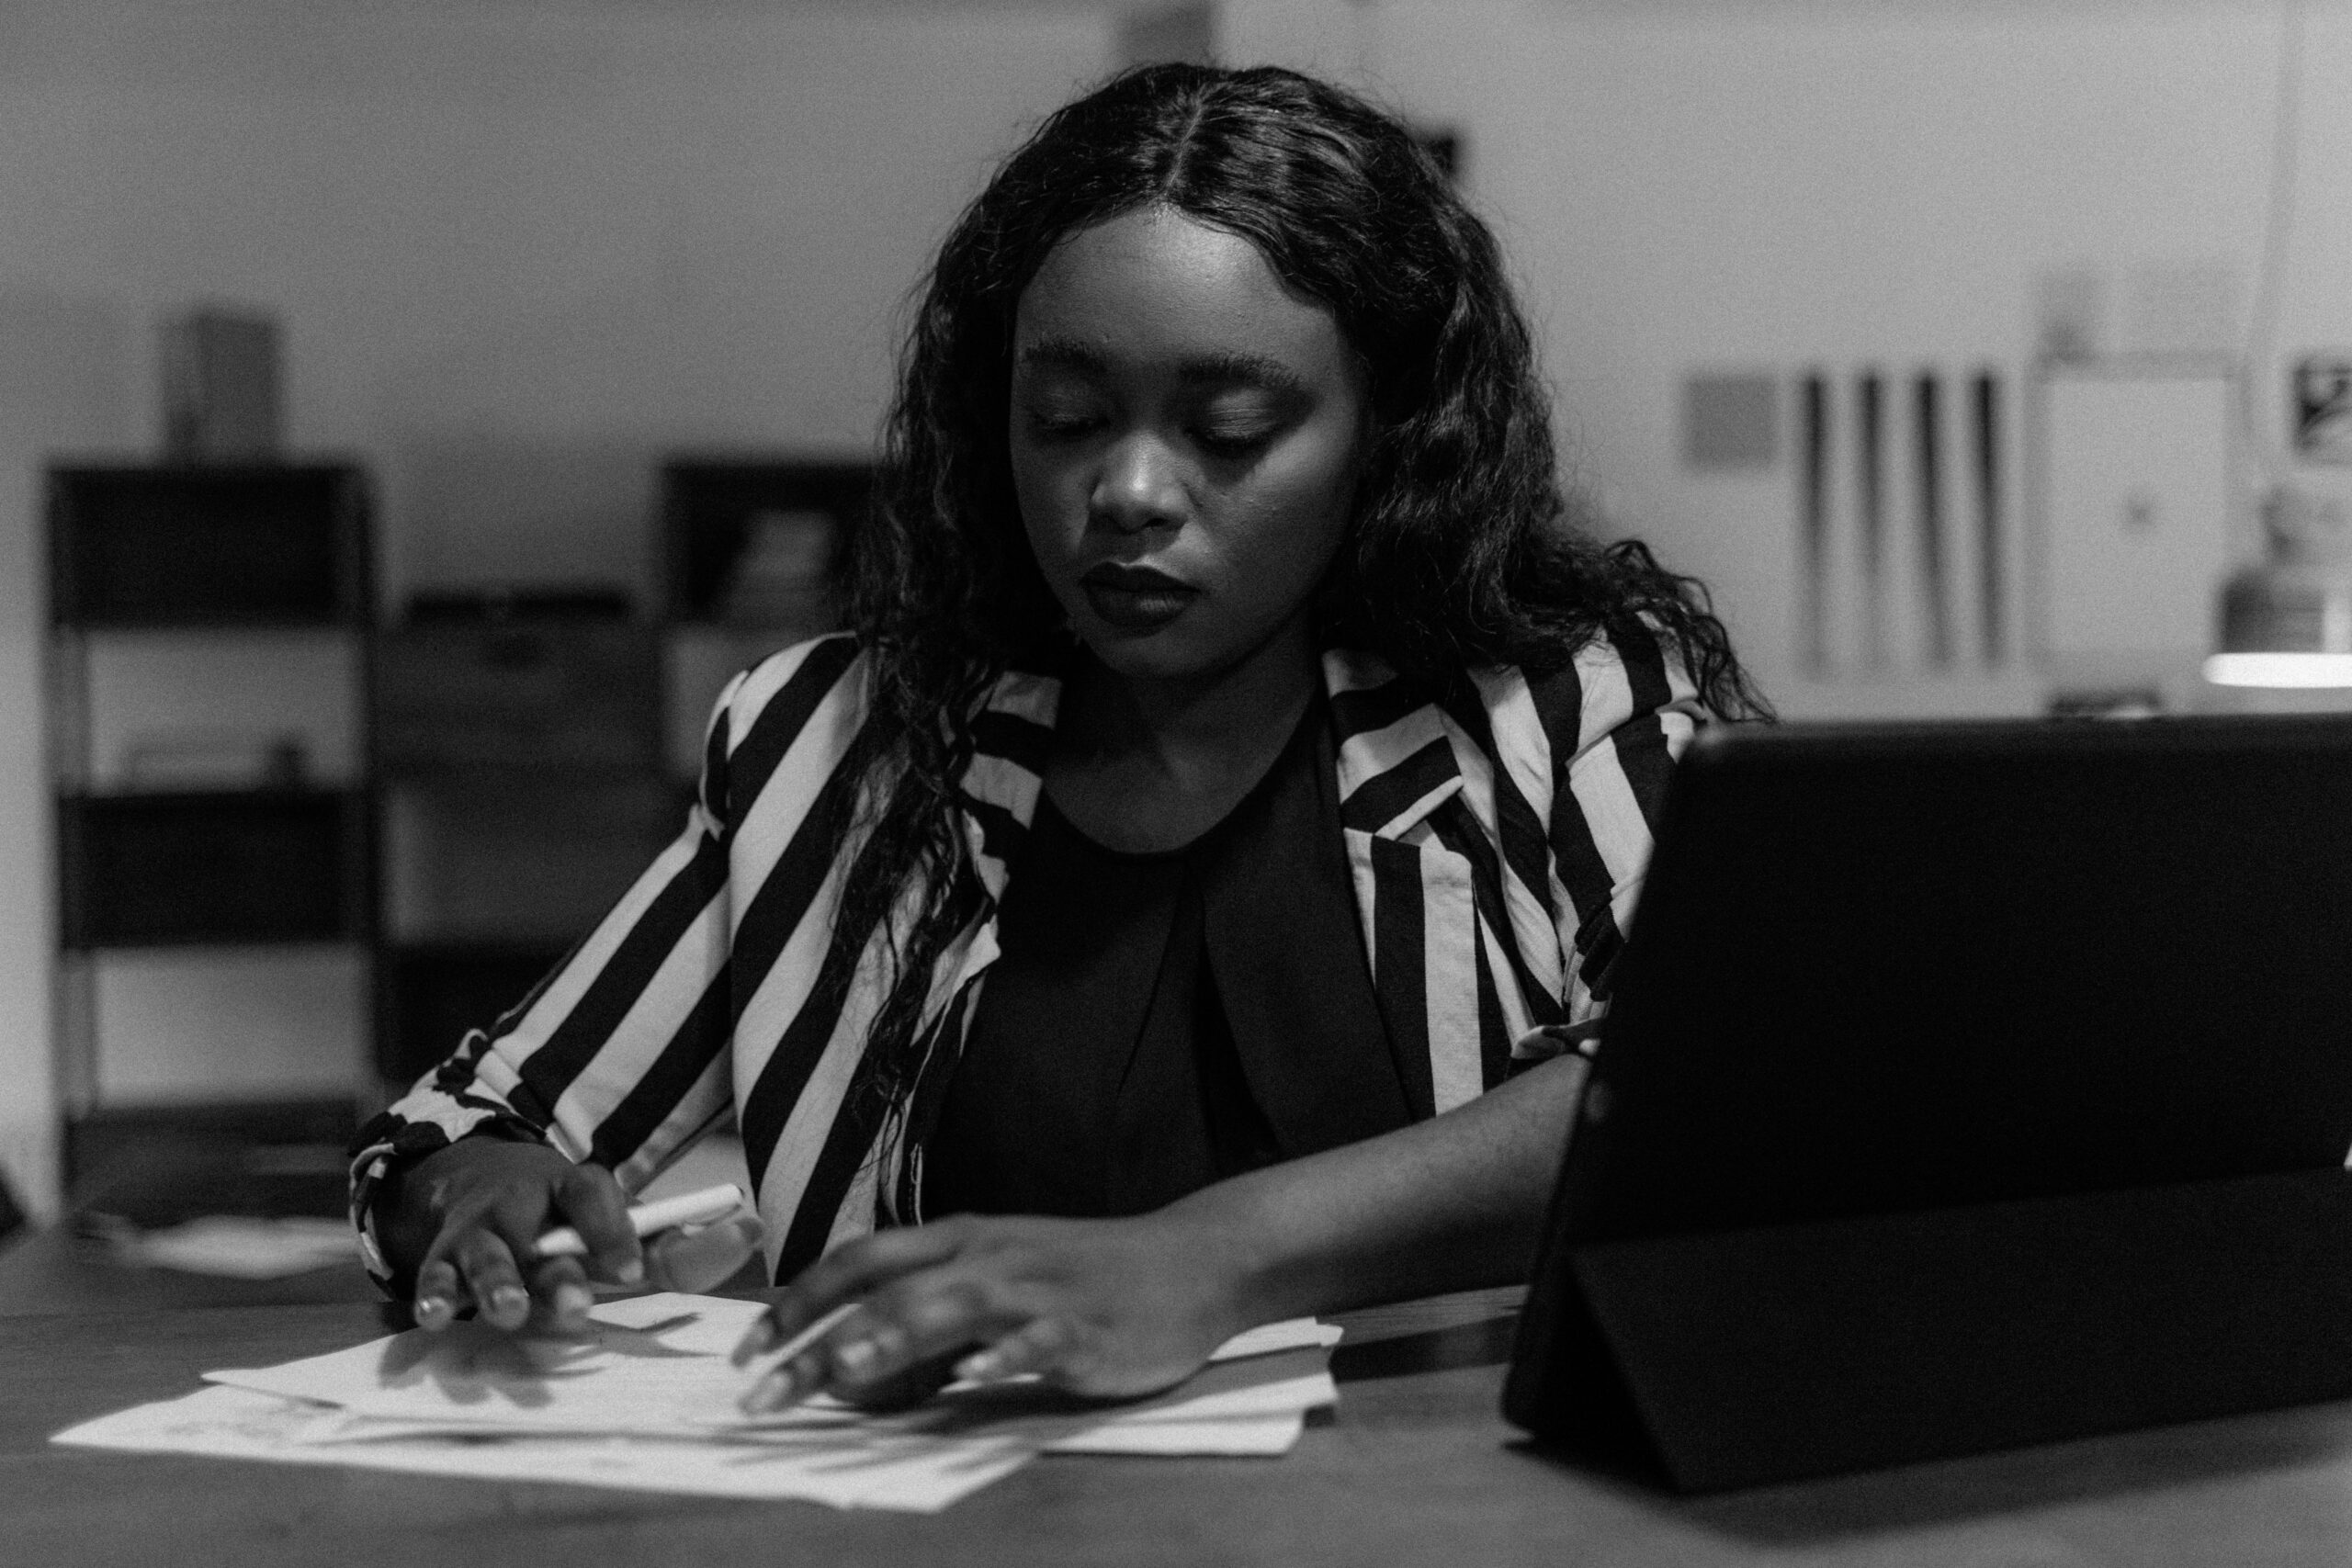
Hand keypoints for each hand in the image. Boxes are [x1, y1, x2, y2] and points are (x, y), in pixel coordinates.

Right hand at [380, 1139, 762, 1335]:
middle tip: (577, 1305)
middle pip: (540, 1235)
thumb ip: (681, 1242)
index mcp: (574, 1186)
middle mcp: (525, 1204)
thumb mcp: (622, 1225)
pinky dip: (432, 1294)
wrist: (484, 1182)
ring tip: (511, 1312)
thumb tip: (752, 1230)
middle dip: (557, 1272)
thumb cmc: (573, 1222)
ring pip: (486, 1256)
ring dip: (498, 1284)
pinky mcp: (443, 1258)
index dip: (613, 1232)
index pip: (594, 1198)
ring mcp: (480, 1231)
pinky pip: (433, 1276)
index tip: (635, 1271)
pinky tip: (436, 1315)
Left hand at [730, 1211, 1249, 1413]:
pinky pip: (1040, 1338)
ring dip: (896, 1334)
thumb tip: (854, 1365)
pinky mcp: (1088, 1325)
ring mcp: (1039, 1288)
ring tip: (845, 1369)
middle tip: (765, 1392)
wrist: (1194, 1259)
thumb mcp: (1000, 1280)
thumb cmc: (1086, 1276)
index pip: (860, 1261)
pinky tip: (976, 1375)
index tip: (747, 1351)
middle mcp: (989, 1256)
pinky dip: (1005, 1352)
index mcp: (961, 1241)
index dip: (799, 1303)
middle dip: (821, 1341)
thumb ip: (931, 1316)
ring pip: (956, 1302)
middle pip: (890, 1289)